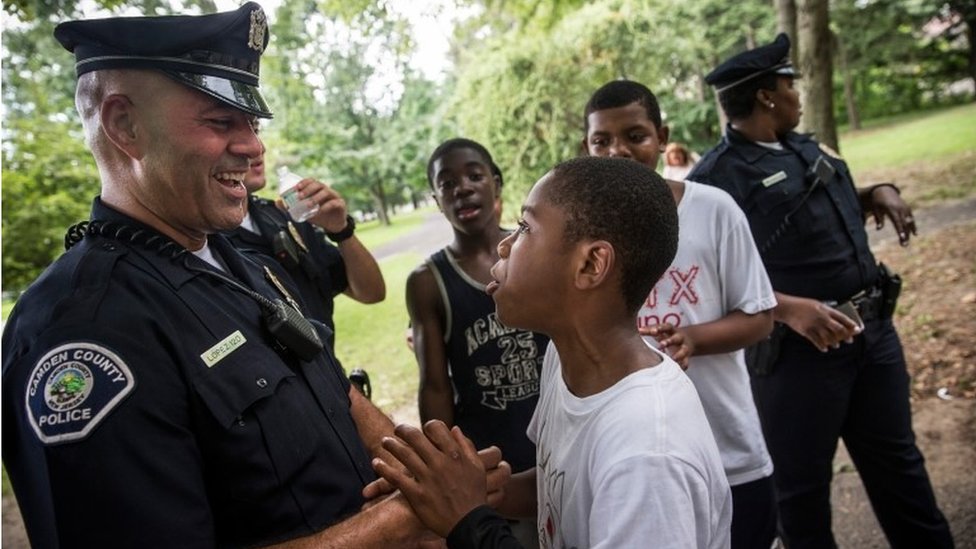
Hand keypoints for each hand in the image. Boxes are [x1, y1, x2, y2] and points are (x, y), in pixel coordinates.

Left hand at [276, 178, 348, 231]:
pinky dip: (326, 206)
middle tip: (299, 196)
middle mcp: (327, 191)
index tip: (296, 188)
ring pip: (326, 192)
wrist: (333, 226)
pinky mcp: (341, 204)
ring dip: (315, 198)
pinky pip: (334, 203)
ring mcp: (335, 196)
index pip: (311, 181)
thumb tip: (277, 202)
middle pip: (318, 184)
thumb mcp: (305, 212)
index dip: (304, 183)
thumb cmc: (319, 216)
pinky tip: (319, 211)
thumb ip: (292, 206)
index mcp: (318, 190)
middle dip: (308, 189)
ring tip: (308, 205)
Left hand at [363, 438, 509, 505]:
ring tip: (385, 442)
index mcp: (455, 454)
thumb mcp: (477, 467)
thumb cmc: (474, 495)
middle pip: (415, 437)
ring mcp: (427, 478)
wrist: (469, 524)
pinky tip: (376, 463)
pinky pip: (396, 478)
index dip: (427, 426)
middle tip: (397, 429)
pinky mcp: (417, 495)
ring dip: (391, 445)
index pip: (436, 428)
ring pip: (403, 454)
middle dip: (403, 430)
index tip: (423, 431)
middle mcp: (440, 463)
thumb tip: (455, 429)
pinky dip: (383, 469)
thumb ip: (466, 446)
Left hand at [639, 323, 692, 368]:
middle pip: (676, 338)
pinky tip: (679, 369)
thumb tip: (638, 330)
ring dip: (679, 354)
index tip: (653, 332)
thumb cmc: (668, 335)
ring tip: (673, 359)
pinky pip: (687, 362)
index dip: (660, 328)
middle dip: (669, 341)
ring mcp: (684, 347)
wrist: (688, 339)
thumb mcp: (660, 331)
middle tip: (661, 345)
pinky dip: (684, 365)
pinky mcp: (687, 357)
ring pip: (684, 350)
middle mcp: (679, 338)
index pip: (667, 327)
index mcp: (671, 330)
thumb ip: (649, 330)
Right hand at [781, 297, 860, 351]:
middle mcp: (822, 318)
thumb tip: (834, 319)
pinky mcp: (807, 331)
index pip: (842, 318)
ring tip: (836, 345)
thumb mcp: (816, 304)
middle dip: (846, 335)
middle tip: (849, 340)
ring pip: (828, 337)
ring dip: (834, 342)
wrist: (788, 308)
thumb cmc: (801, 305)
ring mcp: (815, 325)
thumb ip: (826, 311)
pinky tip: (825, 348)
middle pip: (838, 329)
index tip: (857, 329)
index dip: (851, 324)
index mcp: (825, 310)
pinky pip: (817, 341)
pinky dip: (822, 346)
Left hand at [866, 185, 916, 245]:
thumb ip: (879, 219)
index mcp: (892, 209)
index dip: (900, 230)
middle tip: (904, 245)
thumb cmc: (877, 202)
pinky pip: (911, 218)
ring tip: (907, 243)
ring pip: (909, 222)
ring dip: (909, 233)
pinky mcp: (907, 209)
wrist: (884, 191)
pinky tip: (915, 234)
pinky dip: (913, 226)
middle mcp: (900, 209)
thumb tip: (878, 229)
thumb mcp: (876, 209)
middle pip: (904, 224)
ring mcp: (905, 209)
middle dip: (905, 235)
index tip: (902, 238)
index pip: (897, 222)